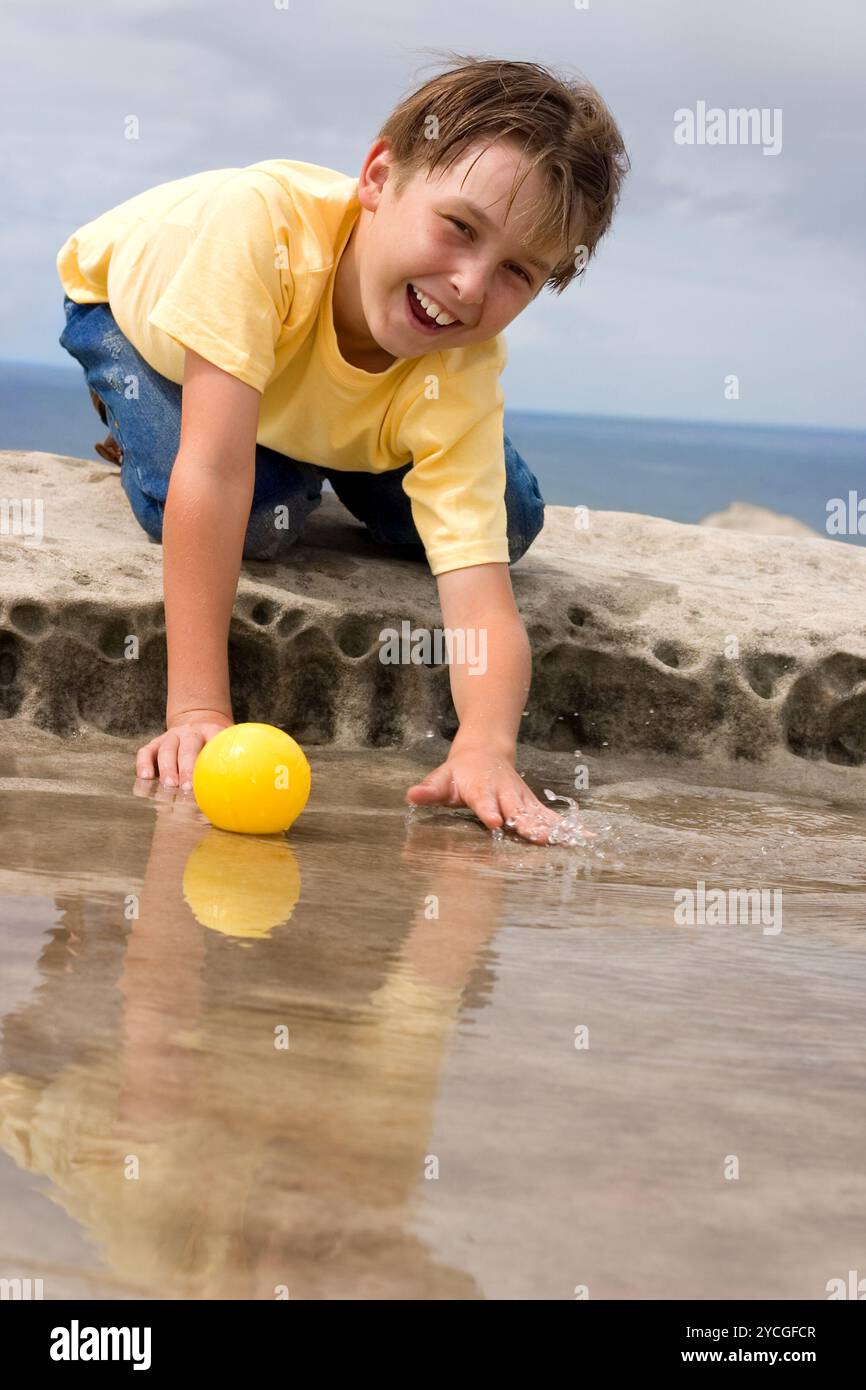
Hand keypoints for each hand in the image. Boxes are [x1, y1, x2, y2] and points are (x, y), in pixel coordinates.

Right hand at [135, 708, 233, 790]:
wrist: (198, 720)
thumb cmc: (217, 744)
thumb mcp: (229, 744)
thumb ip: (237, 760)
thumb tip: (247, 788)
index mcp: (212, 730)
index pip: (213, 740)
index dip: (211, 758)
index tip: (212, 777)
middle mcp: (190, 732)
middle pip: (188, 747)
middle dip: (187, 768)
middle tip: (188, 787)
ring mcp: (171, 736)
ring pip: (166, 749)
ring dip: (168, 768)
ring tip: (170, 785)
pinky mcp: (156, 743)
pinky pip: (146, 751)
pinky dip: (143, 763)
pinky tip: (146, 777)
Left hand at [405, 741, 563, 844]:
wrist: (485, 751)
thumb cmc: (459, 773)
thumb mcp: (441, 780)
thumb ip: (428, 791)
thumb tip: (411, 796)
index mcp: (481, 789)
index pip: (485, 801)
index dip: (489, 811)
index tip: (494, 821)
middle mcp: (505, 794)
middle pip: (517, 810)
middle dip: (527, 824)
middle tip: (537, 837)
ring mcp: (522, 799)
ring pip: (538, 814)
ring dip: (552, 828)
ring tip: (567, 841)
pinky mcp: (533, 805)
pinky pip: (551, 818)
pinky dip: (567, 828)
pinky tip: (585, 839)